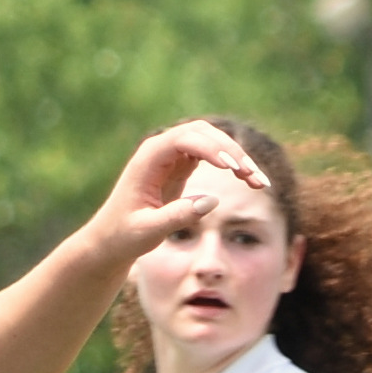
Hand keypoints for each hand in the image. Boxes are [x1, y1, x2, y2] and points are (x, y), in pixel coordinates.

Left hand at [86, 119, 275, 261]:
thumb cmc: (124, 236)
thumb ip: (177, 216)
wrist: (111, 239)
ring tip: (260, 182)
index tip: (232, 170)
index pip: (184, 140)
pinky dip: (233, 166)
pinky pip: (213, 155)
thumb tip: (212, 200)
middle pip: (203, 133)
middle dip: (232, 152)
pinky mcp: (182, 165)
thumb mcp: (148, 231)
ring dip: (237, 158)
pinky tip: (250, 181)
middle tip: (254, 177)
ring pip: (212, 141)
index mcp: (149, 158)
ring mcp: (173, 155)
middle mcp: (161, 149)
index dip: (210, 149)